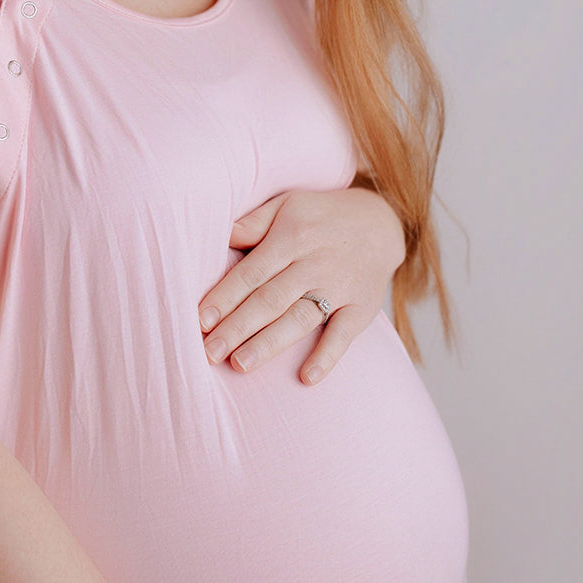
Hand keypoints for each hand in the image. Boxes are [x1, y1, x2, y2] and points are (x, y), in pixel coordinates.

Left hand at [197, 186, 405, 384]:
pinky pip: (344, 335)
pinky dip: (327, 356)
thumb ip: (253, 222)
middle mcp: (314, 264)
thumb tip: (218, 234)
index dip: (225, 296)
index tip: (200, 320)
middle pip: (270, 300)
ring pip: (300, 319)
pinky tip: (307, 377)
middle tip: (209, 352)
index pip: (252, 272)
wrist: (382, 223)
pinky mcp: (361, 308)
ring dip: (270, 344)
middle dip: (238, 327)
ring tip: (240, 364)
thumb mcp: (287, 205)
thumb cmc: (320, 216)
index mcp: (292, 237)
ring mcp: (340, 288)